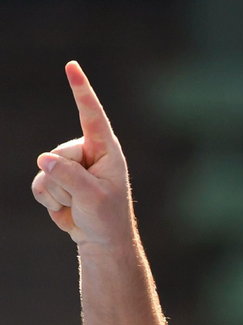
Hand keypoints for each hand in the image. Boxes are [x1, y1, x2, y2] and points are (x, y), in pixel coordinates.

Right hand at [32, 61, 132, 245]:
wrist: (102, 243)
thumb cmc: (107, 219)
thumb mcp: (93, 198)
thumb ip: (70, 177)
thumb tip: (45, 160)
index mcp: (106, 150)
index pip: (92, 115)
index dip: (81, 91)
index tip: (72, 67)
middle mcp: (87, 153)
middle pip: (60, 154)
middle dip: (67, 181)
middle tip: (84, 200)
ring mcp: (70, 166)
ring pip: (46, 170)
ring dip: (59, 194)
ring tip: (78, 206)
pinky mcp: (56, 180)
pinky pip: (40, 183)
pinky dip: (50, 201)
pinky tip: (66, 209)